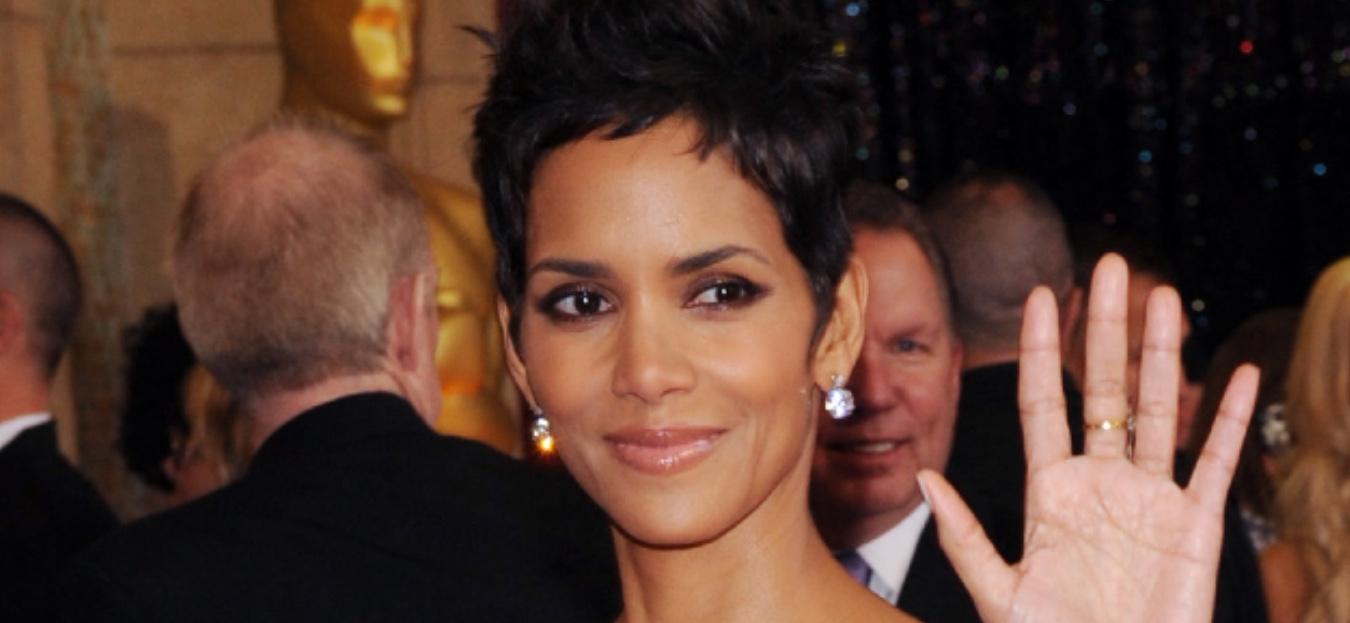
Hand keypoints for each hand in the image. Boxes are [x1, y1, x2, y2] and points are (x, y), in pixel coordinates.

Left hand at [920, 254, 1258, 622]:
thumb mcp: (999, 592)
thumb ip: (963, 537)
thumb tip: (925, 477)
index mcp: (1049, 492)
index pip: (1042, 402)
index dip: (1040, 349)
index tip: (1039, 295)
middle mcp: (1099, 482)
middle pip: (1101, 389)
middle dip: (1103, 328)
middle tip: (1108, 267)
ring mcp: (1148, 499)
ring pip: (1156, 410)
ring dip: (1161, 354)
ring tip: (1165, 296)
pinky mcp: (1194, 525)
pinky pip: (1213, 463)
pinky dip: (1228, 420)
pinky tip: (1238, 375)